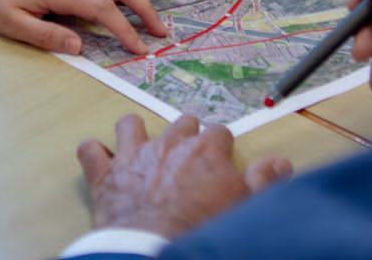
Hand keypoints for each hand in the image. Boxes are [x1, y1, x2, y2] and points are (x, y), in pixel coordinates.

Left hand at [77, 114, 292, 234]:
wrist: (156, 248)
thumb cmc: (203, 229)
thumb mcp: (245, 206)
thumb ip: (263, 180)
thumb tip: (281, 162)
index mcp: (206, 150)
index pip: (219, 132)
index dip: (219, 146)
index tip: (220, 160)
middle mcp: (170, 143)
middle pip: (181, 123)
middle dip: (185, 134)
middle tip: (187, 155)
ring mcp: (134, 155)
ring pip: (131, 124)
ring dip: (135, 133)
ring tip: (141, 148)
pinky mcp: (105, 173)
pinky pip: (90, 150)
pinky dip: (94, 153)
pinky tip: (99, 160)